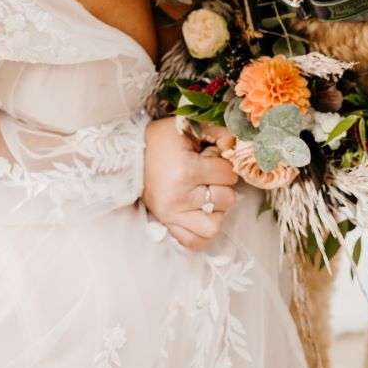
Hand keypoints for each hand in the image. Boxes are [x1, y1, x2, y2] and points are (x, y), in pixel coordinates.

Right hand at [142, 118, 238, 251]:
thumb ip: (217, 131)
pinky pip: (194, 242)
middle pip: (226, 200)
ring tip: (207, 197)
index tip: (212, 160)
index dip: (226, 165)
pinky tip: (201, 216)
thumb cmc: (162, 140)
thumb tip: (236, 143)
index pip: (228, 174)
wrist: (131, 155)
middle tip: (210, 178)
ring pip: (214, 225)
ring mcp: (172, 214)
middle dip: (223, 187)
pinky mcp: (167, 224)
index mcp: (186, 170)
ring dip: (216, 211)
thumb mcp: (187, 126)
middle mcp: (180, 196)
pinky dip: (202, 233)